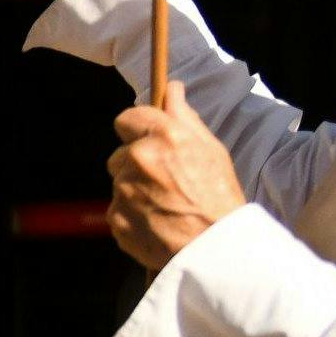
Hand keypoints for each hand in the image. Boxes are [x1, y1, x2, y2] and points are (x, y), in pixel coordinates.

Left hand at [109, 84, 246, 269]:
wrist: (217, 248)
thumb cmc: (219, 197)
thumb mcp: (210, 149)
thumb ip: (184, 117)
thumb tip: (172, 88)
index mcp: (163, 136)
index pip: (128, 118)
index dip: (137, 129)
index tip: (147, 139)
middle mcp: (139, 158)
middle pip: (121, 153)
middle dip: (136, 163)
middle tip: (165, 181)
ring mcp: (124, 190)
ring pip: (120, 183)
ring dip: (134, 190)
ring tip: (165, 205)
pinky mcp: (116, 218)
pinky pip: (117, 210)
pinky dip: (132, 215)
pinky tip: (156, 221)